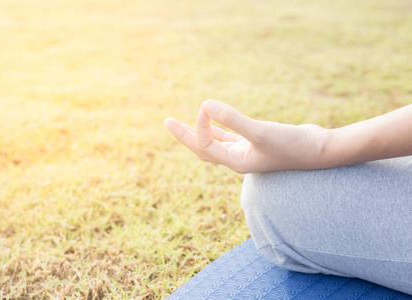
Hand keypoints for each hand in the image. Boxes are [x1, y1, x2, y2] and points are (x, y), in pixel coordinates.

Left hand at [164, 100, 329, 172]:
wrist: (320, 151)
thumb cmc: (292, 145)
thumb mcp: (260, 132)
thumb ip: (233, 119)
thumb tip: (205, 104)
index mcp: (235, 162)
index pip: (205, 145)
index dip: (200, 125)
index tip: (206, 107)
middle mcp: (237, 160)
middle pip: (202, 149)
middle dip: (185, 135)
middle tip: (167, 121)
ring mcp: (247, 152)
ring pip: (216, 143)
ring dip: (201, 132)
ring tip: (184, 123)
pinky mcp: (256, 143)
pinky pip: (231, 137)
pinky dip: (220, 128)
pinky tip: (215, 120)